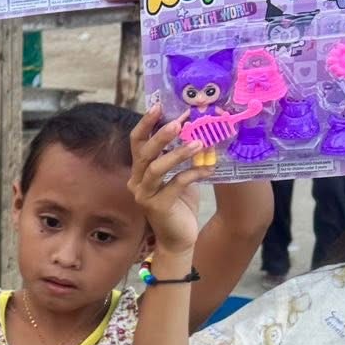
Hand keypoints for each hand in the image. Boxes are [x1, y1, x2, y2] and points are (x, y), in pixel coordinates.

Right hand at [127, 103, 208, 257]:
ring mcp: (144, 195)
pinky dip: (192, 174)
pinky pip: (174, 185)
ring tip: (198, 143)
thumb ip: (182, 156)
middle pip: (144, 152)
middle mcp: (137, 181)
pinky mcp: (157, 207)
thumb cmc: (180, 204)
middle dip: (161, 135)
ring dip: (178, 154)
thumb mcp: (180, 175)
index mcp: (140, 170)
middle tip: (179, 122)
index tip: (159, 106)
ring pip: (156, 168)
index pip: (137, 141)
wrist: (180, 238)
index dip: (146, 123)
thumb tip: (198, 129)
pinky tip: (208, 170)